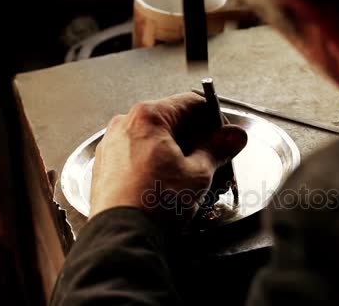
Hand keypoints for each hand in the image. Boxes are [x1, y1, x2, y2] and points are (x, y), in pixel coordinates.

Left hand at [89, 93, 247, 227]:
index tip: (225, 136)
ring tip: (194, 176)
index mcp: (149, 117)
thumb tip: (232, 137)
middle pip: (172, 120)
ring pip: (154, 139)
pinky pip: (137, 155)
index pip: (191, 103)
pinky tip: (170, 183)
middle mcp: (125, 124)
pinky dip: (157, 163)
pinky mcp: (106, 167)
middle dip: (197, 138)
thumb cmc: (153, 203)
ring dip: (178, 152)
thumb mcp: (198, 173)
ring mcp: (112, 145)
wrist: (121, 235)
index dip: (214, 119)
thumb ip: (218, 149)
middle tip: (215, 159)